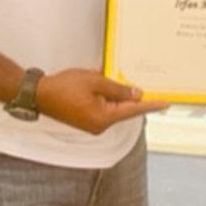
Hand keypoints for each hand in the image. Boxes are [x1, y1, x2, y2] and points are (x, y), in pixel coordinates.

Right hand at [36, 68, 167, 134]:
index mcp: (104, 118)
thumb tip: (137, 94)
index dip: (151, 105)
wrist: (38, 94)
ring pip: (112, 107)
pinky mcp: (86, 120)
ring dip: (114, 94)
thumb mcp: (95, 82)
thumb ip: (118, 89)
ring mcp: (92, 124)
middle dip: (129, 95)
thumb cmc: (65, 86)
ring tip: (110, 80)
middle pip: (123, 109)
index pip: (134, 110)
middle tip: (143, 83)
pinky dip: (105, 96)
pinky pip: (102, 108)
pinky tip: (101, 83)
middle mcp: (100, 126)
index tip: (166, 103)